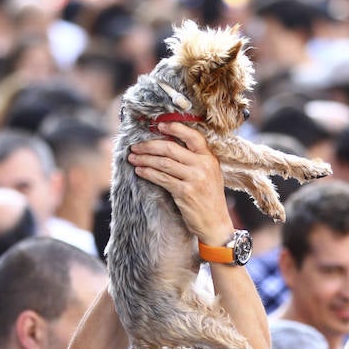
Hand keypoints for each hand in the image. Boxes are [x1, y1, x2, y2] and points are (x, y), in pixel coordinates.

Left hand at [127, 122, 232, 244]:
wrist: (215, 223)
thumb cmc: (209, 198)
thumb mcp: (210, 174)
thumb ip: (195, 160)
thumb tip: (169, 146)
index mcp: (210, 158)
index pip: (193, 136)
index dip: (174, 128)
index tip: (158, 125)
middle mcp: (203, 165)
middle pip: (171, 148)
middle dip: (149, 146)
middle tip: (135, 146)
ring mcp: (194, 178)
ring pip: (164, 163)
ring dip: (145, 159)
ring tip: (133, 158)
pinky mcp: (185, 192)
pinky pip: (162, 178)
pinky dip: (148, 173)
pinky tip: (140, 171)